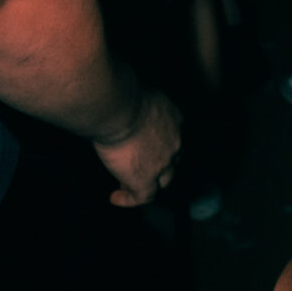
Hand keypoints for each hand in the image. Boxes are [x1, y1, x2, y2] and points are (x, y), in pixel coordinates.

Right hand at [92, 87, 181, 206]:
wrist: (118, 109)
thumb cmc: (120, 93)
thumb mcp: (136, 91)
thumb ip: (135, 100)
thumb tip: (121, 100)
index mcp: (173, 117)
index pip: (173, 136)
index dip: (162, 143)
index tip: (148, 145)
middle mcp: (175, 142)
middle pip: (173, 160)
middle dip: (160, 165)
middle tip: (142, 166)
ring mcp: (163, 164)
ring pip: (163, 181)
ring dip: (149, 183)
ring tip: (129, 185)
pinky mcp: (145, 180)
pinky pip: (142, 197)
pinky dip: (129, 200)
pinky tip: (116, 197)